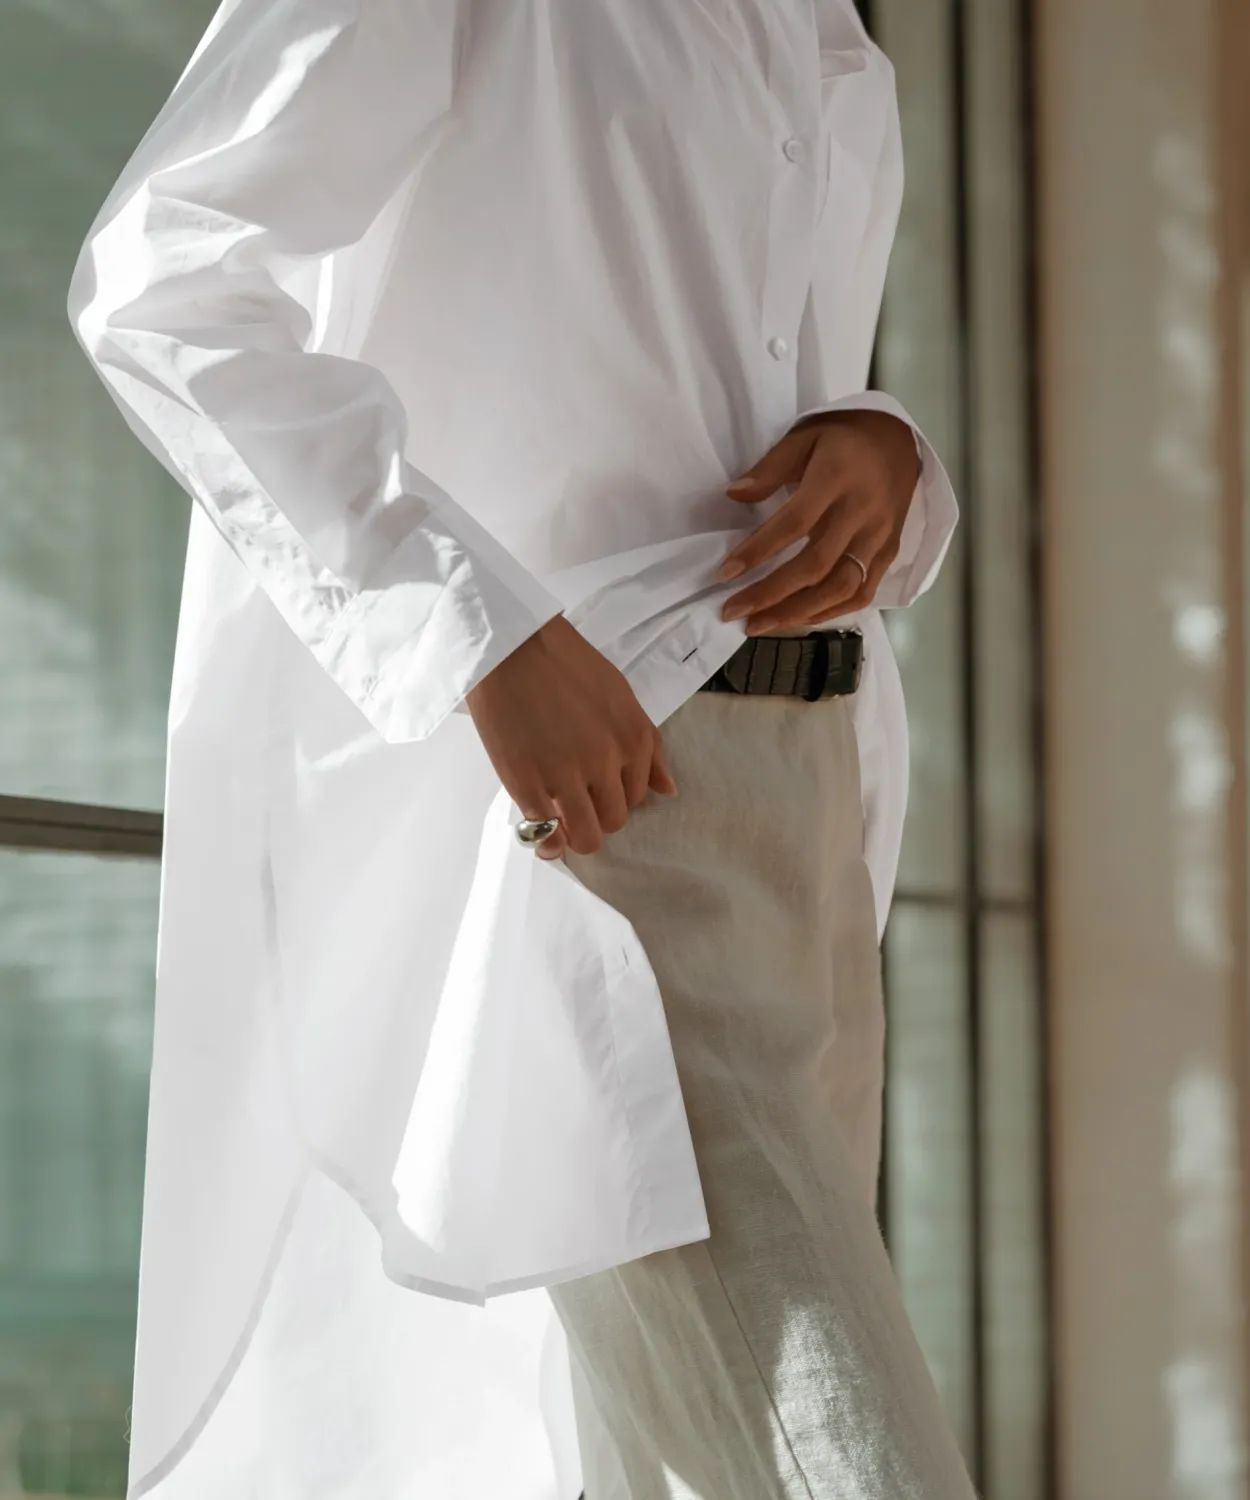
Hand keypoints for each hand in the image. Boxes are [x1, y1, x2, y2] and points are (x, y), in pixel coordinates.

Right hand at [465, 614, 675, 859]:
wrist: (512, 647)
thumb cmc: (566, 664)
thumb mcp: (622, 696)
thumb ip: (648, 746)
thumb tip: (668, 790)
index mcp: (634, 739)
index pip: (638, 795)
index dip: (617, 794)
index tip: (598, 787)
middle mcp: (607, 763)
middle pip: (614, 819)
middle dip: (598, 816)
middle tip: (578, 802)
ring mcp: (567, 777)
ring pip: (587, 835)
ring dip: (577, 836)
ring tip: (563, 824)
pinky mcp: (528, 784)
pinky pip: (547, 832)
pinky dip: (547, 842)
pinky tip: (544, 834)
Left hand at [716, 409, 920, 632]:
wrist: (898, 443)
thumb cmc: (842, 441)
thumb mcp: (803, 436)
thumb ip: (769, 468)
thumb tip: (733, 495)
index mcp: (837, 477)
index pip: (794, 523)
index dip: (759, 551)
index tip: (725, 573)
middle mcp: (862, 513)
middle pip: (815, 565)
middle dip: (770, 594)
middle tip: (732, 611)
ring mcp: (879, 538)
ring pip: (840, 588)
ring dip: (796, 612)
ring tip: (758, 625)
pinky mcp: (889, 554)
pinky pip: (861, 594)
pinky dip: (828, 612)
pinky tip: (796, 619)